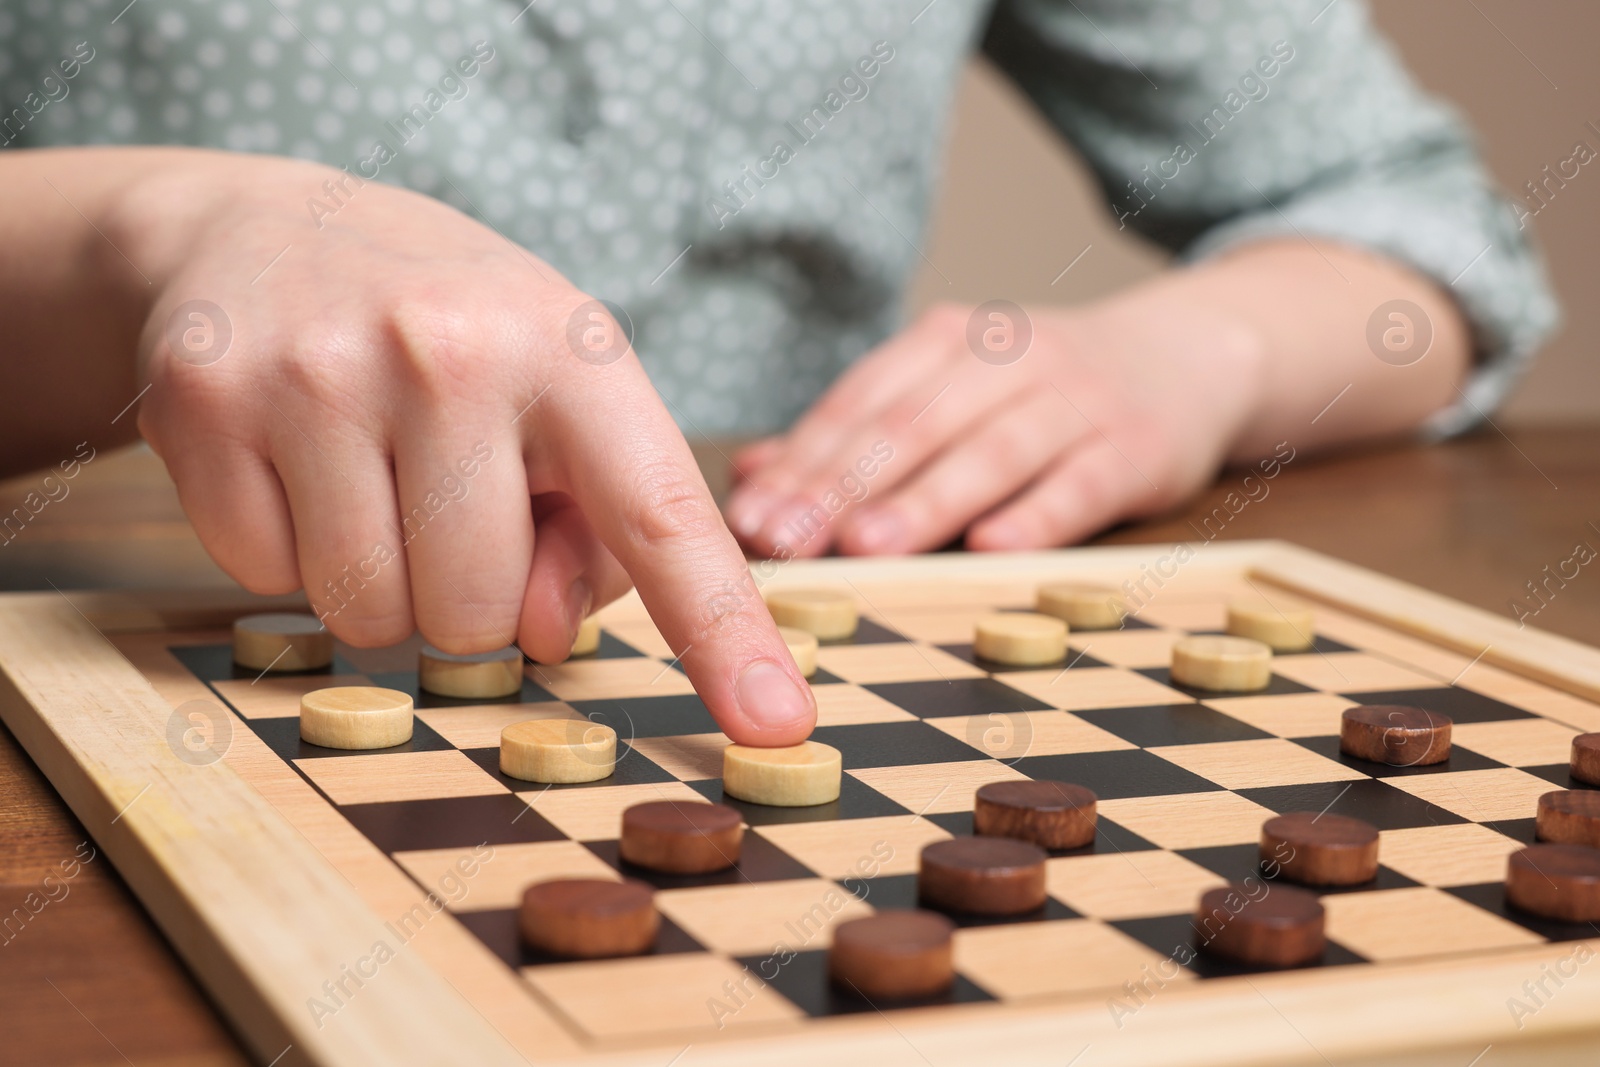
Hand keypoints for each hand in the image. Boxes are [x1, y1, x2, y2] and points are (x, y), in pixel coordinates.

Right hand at [119, 150, 812, 743]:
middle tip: (447, 500)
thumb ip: (599, 530)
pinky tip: (297, 462)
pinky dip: (285, 552)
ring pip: (370, 615)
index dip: (724, 635)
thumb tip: (541, 634)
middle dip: (471, 596)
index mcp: (572, 350)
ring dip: (380, 585)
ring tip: (374, 477)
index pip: (662, 516)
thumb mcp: (562, 398)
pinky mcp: (205, 398)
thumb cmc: (455, 337)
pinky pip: (263, 578)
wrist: (273, 227)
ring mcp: (318, 370)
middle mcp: (451, 348)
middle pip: (483, 616)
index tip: (777, 727)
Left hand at [724, 296, 1267, 555]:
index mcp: (948, 342)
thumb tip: (748, 479)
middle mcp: (1007, 359)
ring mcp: (1076, 400)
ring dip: (927, 501)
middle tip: (789, 541)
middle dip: (844, 487)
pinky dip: (1038, 516)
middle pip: (914, 426)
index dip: (803, 462)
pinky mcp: (1137, 446)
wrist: (1191, 355)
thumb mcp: (951, 391)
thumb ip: (855, 435)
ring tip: (869, 547)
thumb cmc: (1043, 391)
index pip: (861, 403)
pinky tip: (993, 551)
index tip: (750, 519)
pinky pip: (1081, 483)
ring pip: (991, 451)